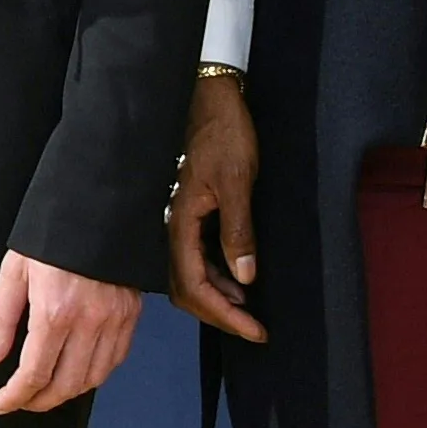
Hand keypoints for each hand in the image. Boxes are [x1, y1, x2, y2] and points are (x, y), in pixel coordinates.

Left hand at [0, 250, 141, 415]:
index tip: (1, 404)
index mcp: (55, 312)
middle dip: (40, 401)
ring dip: (67, 392)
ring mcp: (115, 320)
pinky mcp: (131, 315)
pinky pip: (115, 360)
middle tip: (22, 401)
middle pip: (66, 384)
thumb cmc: (50, 236)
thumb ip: (0, 318)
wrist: (96, 206)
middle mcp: (89, 323)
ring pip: (93, 378)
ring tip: (46, 390)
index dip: (16, 397)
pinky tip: (77, 371)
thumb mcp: (14, 272)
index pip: (34, 373)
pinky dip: (95, 375)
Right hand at [170, 71, 267, 346]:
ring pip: (188, 276)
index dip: (224, 315)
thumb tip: (245, 279)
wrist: (208, 97)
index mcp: (179, 223)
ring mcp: (177, 222)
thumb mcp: (237, 182)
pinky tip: (236, 279)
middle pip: (186, 289)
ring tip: (247, 308)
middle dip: (219, 314)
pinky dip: (215, 277)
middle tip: (254, 328)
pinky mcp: (187, 213)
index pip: (195, 286)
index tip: (255, 330)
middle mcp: (171, 228)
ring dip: (216, 298)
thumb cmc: (223, 134)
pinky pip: (194, 258)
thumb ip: (238, 232)